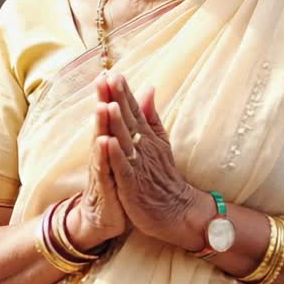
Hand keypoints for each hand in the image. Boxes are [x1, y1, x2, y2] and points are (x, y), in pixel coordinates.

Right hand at [64, 76, 128, 250]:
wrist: (103, 219)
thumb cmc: (116, 183)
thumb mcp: (125, 154)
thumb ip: (132, 125)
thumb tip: (143, 98)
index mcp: (112, 143)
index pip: (113, 115)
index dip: (114, 95)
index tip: (114, 72)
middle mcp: (103, 152)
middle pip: (103, 123)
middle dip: (103, 101)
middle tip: (103, 79)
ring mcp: (102, 168)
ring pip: (101, 143)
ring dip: (101, 125)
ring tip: (103, 106)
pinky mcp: (105, 186)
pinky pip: (104, 169)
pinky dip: (103, 156)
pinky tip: (104, 142)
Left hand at [101, 73, 207, 250]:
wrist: (177, 211)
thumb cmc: (163, 176)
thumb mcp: (159, 142)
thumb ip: (151, 116)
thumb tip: (148, 88)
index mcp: (147, 136)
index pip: (134, 110)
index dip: (124, 92)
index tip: (114, 72)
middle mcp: (143, 147)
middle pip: (129, 120)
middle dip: (118, 99)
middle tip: (108, 78)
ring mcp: (139, 165)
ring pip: (126, 141)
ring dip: (117, 123)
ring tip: (108, 104)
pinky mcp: (133, 184)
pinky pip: (123, 167)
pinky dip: (115, 155)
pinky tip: (107, 142)